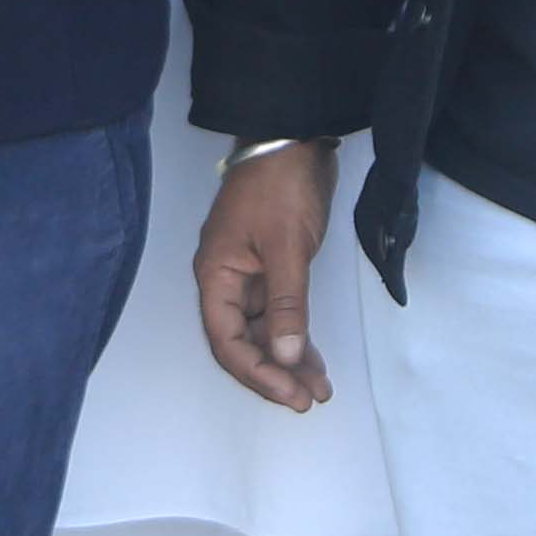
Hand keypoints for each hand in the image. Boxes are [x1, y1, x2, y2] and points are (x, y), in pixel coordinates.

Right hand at [199, 138, 334, 409]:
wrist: (295, 136)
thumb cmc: (282, 185)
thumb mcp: (286, 245)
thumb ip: (286, 303)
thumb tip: (283, 357)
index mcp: (216, 275)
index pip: (227, 341)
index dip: (257, 373)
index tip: (291, 394)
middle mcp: (227, 280)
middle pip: (243, 342)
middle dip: (275, 373)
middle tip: (310, 398)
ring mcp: (250, 274)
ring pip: (264, 331)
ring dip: (289, 359)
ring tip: (319, 388)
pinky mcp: (274, 266)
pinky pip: (280, 313)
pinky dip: (296, 335)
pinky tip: (314, 358)